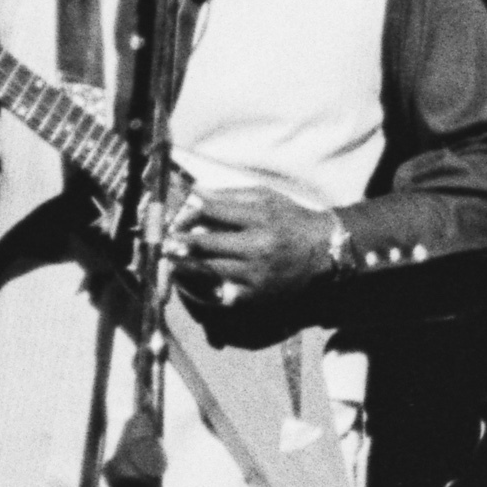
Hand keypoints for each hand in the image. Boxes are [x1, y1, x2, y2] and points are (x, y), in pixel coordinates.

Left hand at [170, 183, 366, 318]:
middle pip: (207, 242)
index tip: (174, 214)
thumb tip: (194, 192)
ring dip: (185, 263)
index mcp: (261, 217)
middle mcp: (258, 246)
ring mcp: (256, 273)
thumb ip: (230, 195)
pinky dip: (204, 285)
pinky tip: (191, 280)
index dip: (190, 211)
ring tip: (169, 258)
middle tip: (162, 240)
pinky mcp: (255, 294)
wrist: (324, 253)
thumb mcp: (267, 198)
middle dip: (181, 240)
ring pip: (209, 268)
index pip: (215, 210)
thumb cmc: (291, 220)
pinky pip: (222, 291)